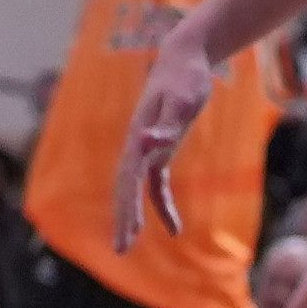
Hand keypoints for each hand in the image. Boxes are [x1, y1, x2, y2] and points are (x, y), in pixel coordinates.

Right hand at [110, 41, 216, 255]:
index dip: (128, 207)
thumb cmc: (185, 77)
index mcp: (138, 136)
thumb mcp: (182, 100)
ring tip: (129, 245)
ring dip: (133, 215)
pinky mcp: (160, 148)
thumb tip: (145, 142)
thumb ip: (166, 124)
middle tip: (121, 249)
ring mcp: (147, 147)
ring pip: (135, 188)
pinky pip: (156, 183)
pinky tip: (174, 228)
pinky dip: (162, 205)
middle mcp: (138, 144)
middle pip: (125, 187)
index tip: (130, 234)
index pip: (129, 179)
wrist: (185, 57)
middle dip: (123, 218)